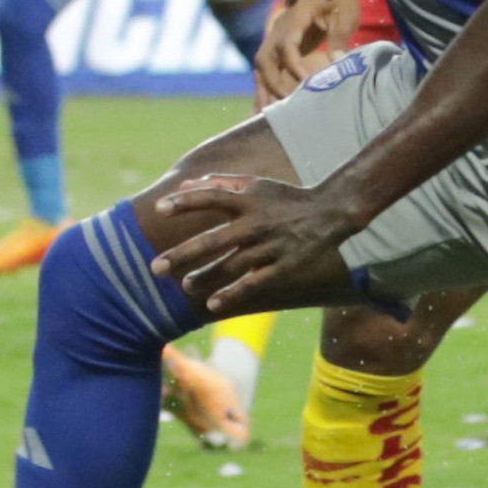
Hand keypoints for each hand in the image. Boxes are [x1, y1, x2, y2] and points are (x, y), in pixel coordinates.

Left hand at [145, 173, 358, 311]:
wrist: (331, 212)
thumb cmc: (285, 197)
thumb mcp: (256, 184)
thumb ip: (219, 183)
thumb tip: (183, 186)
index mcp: (248, 199)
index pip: (210, 197)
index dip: (185, 202)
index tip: (159, 208)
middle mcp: (256, 223)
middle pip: (213, 239)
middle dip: (183, 254)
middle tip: (156, 267)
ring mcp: (269, 246)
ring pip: (230, 265)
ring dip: (204, 277)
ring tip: (185, 286)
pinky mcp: (282, 266)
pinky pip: (253, 283)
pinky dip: (232, 294)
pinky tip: (212, 304)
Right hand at [252, 0, 350, 104]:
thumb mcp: (346, 14)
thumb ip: (340, 37)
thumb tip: (336, 63)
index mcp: (295, 16)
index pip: (286, 46)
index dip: (293, 66)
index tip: (305, 84)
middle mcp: (279, 28)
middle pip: (265, 60)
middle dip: (273, 85)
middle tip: (288, 106)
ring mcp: (276, 37)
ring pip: (261, 67)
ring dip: (263, 90)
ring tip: (266, 116)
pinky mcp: (280, 46)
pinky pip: (269, 69)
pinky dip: (267, 87)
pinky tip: (267, 109)